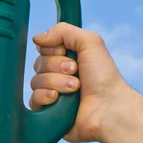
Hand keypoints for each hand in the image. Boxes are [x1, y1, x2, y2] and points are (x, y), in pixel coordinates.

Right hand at [29, 22, 129, 142]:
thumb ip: (63, 31)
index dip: (53, 50)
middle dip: (57, 67)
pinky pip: (33, 99)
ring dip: (56, 82)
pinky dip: (44, 96)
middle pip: (38, 64)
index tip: (68, 54)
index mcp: (65, 59)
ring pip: (36, 81)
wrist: (109, 107)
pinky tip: (57, 99)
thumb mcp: (90, 42)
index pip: (43, 49)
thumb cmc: (104, 77)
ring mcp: (51, 93)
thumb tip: (37, 38)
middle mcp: (57, 75)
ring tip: (74, 88)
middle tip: (75, 72)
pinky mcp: (47, 110)